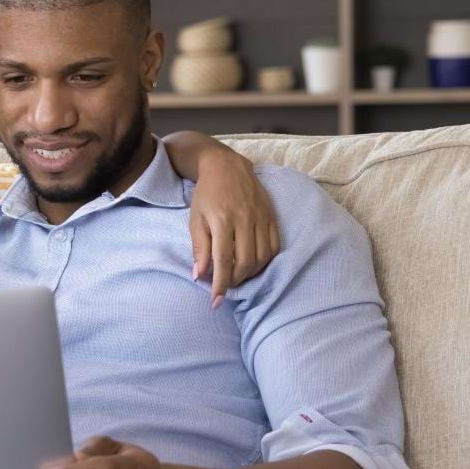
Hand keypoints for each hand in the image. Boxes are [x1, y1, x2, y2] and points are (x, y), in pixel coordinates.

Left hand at [187, 149, 279, 307]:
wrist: (226, 167)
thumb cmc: (206, 195)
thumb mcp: (195, 220)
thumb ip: (199, 248)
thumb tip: (199, 276)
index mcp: (222, 220)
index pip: (222, 261)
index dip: (220, 285)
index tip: (215, 301)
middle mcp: (244, 220)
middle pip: (245, 263)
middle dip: (235, 281)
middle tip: (226, 286)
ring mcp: (260, 217)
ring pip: (262, 257)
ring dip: (251, 273)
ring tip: (238, 276)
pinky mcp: (271, 216)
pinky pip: (274, 246)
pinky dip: (265, 261)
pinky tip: (254, 264)